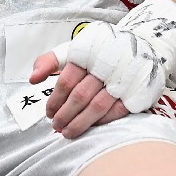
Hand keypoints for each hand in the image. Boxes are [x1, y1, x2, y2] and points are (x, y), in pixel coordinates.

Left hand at [30, 0, 175, 138]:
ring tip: (68, 132)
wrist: (143, 43)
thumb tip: (32, 78)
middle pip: (79, 96)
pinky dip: (101, 122)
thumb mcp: (76, 47)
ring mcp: (122, 78)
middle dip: (64, 115)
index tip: (48, 112)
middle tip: (56, 126)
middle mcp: (105, 63)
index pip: (66, 80)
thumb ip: (51, 60)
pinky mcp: (136, 91)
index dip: (55, 100)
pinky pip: (116, 112)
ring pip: (96, 107)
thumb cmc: (102, 49)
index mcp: (87, 50)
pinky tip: (91, 127)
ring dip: (80, 124)